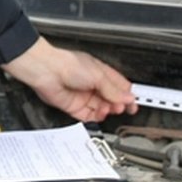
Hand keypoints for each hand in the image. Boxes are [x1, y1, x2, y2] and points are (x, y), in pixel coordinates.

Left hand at [1, 39, 137, 122]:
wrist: (47, 71)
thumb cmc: (68, 64)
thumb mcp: (98, 76)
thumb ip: (113, 90)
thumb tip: (128, 98)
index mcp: (100, 73)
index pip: (119, 86)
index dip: (127, 95)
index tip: (135, 103)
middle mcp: (92, 84)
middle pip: (111, 99)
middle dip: (119, 104)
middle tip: (123, 108)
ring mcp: (83, 96)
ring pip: (101, 108)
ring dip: (108, 111)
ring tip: (110, 109)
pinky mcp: (74, 106)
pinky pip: (88, 116)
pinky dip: (95, 117)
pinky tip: (99, 114)